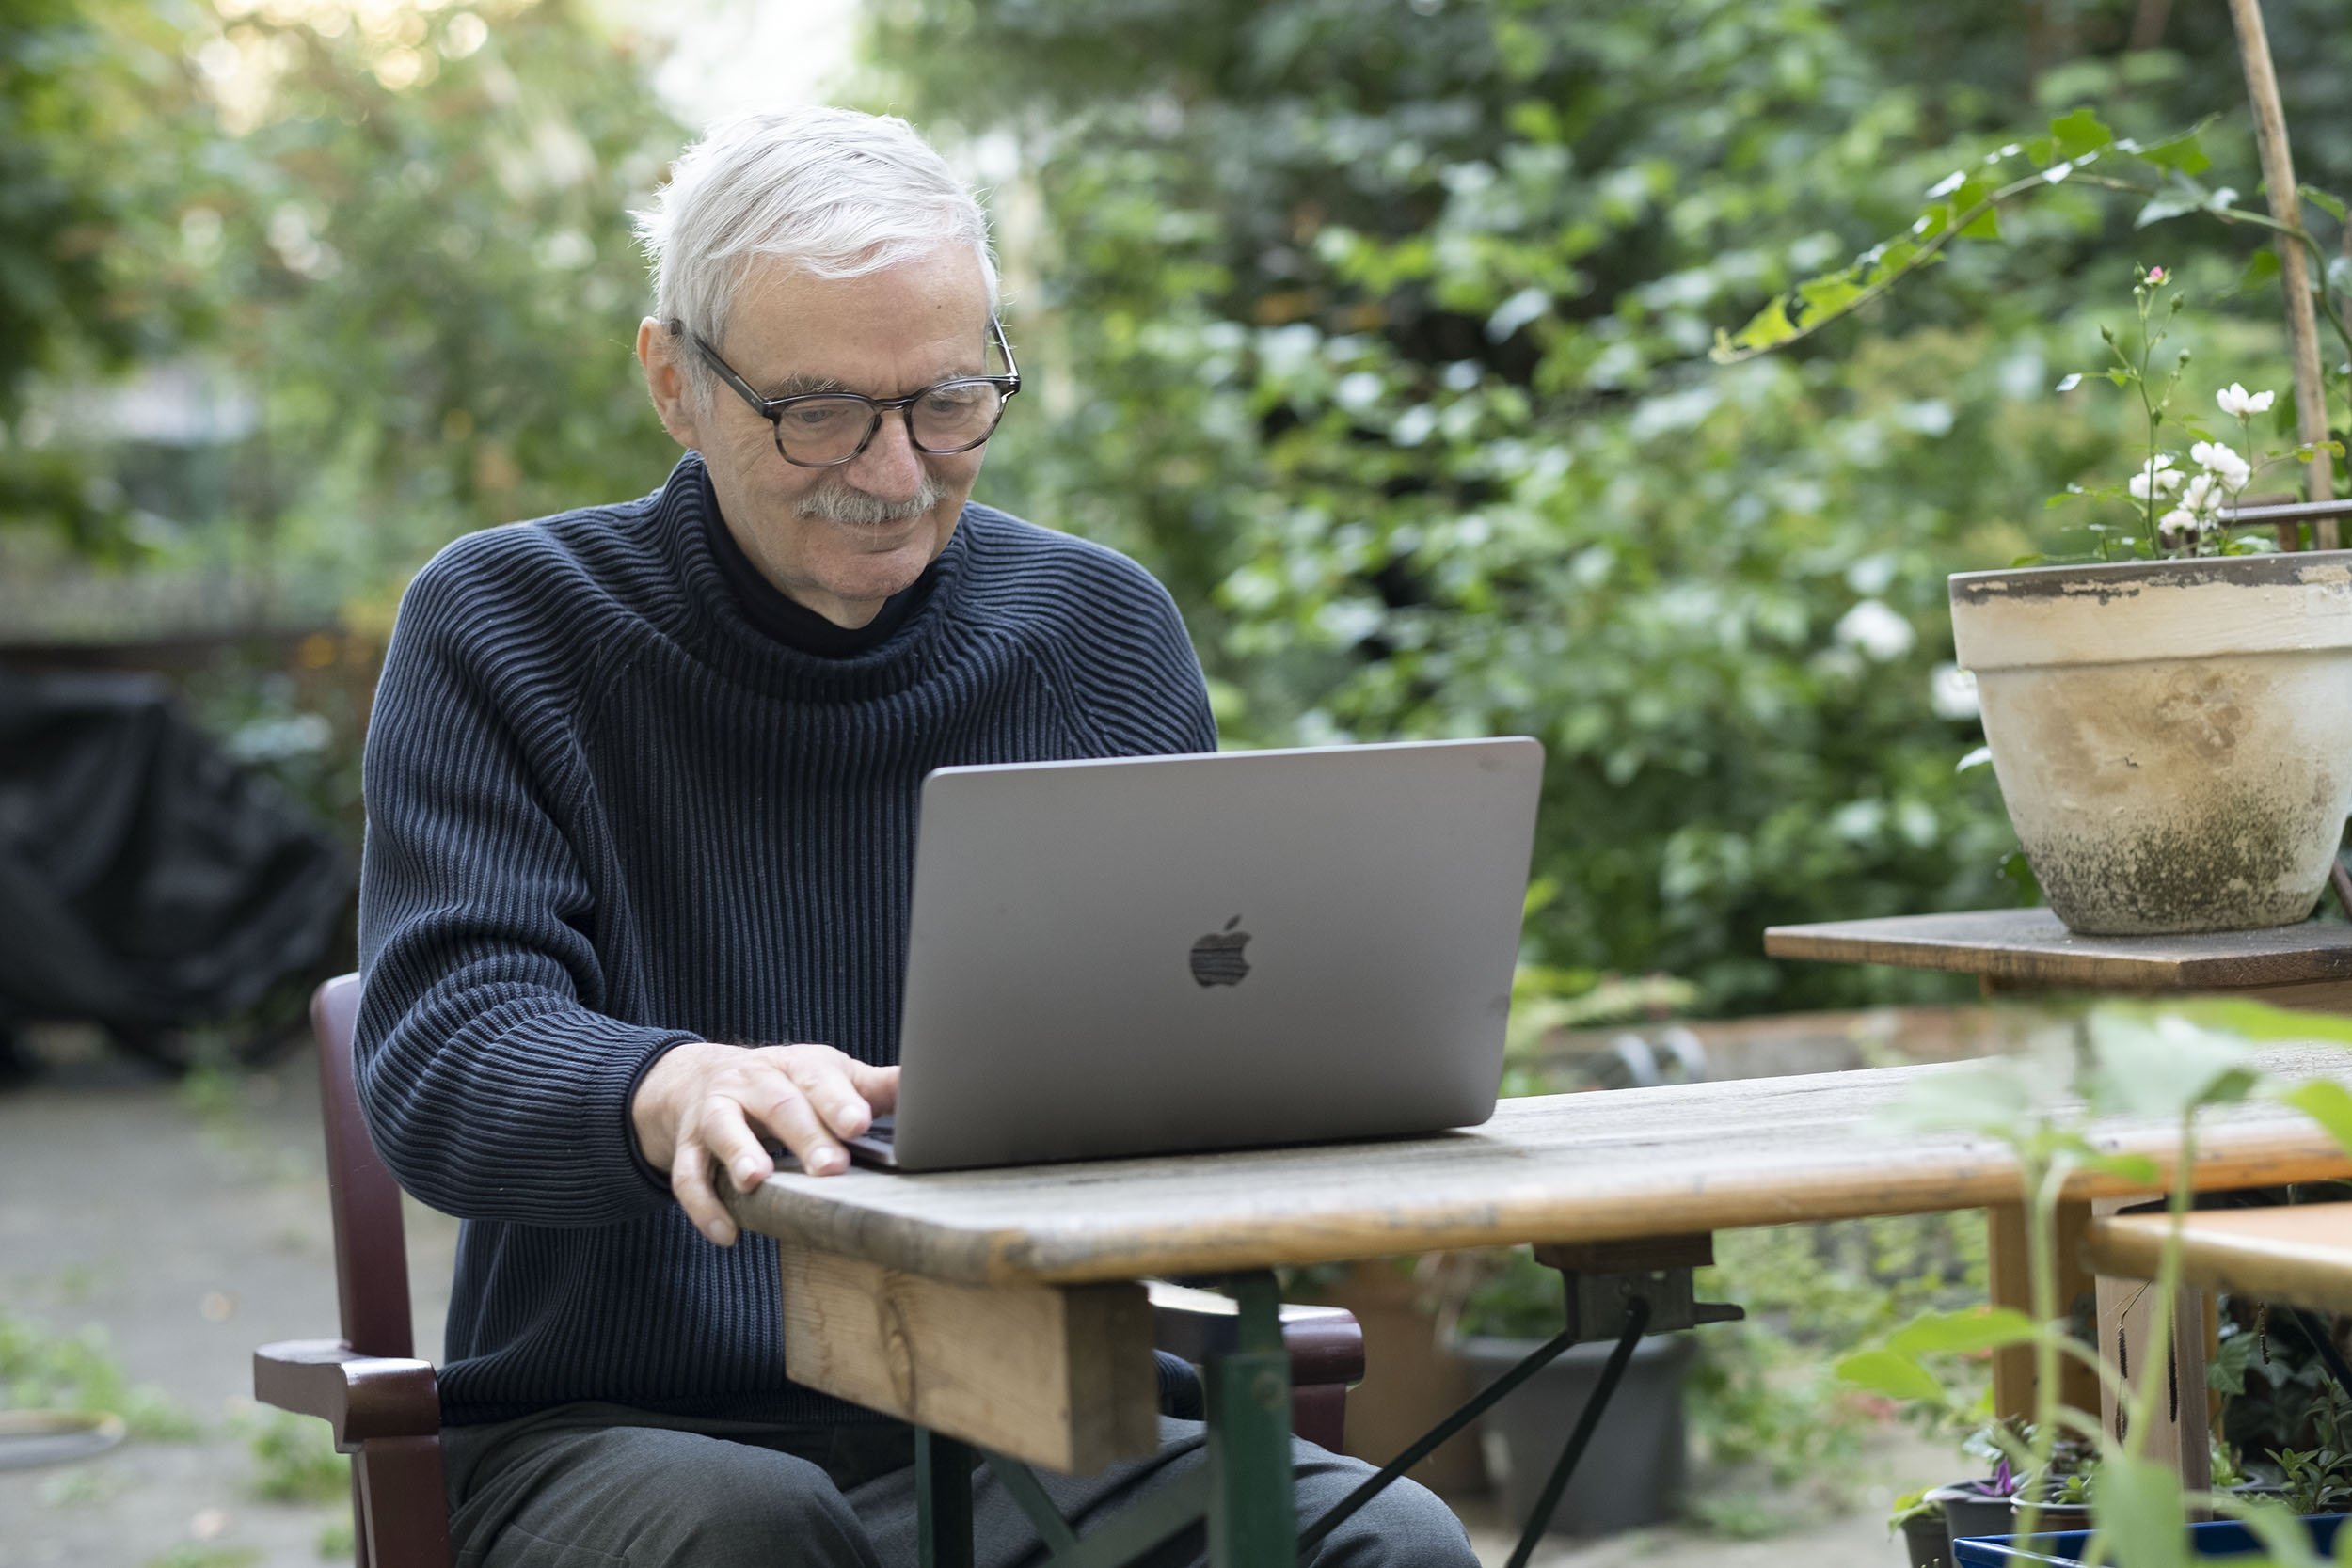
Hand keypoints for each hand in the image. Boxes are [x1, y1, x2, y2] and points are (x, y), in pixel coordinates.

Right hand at [631, 1041, 897, 1244]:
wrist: (699, 1078)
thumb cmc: (784, 1083)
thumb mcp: (826, 1076)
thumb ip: (870, 1087)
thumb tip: (927, 1087)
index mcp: (795, 1066)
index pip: (819, 1079)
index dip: (839, 1100)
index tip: (859, 1123)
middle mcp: (752, 1083)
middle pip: (778, 1105)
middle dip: (803, 1134)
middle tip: (830, 1167)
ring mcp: (715, 1112)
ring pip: (722, 1128)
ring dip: (739, 1154)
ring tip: (756, 1181)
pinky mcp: (687, 1146)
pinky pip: (689, 1176)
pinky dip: (705, 1207)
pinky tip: (727, 1235)